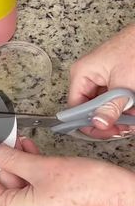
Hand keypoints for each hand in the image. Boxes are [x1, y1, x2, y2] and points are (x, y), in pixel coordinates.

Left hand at [0, 138, 134, 205]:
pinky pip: (33, 195)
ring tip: (25, 145)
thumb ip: (10, 157)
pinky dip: (33, 177)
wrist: (121, 201)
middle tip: (11, 140)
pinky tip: (36, 157)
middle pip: (3, 188)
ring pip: (19, 189)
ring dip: (21, 166)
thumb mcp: (41, 167)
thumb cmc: (88, 189)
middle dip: (7, 162)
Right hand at [69, 22, 134, 138]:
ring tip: (131, 116)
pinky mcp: (115, 80)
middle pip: (92, 109)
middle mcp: (89, 77)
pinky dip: (126, 107)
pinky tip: (133, 109)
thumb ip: (111, 106)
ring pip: (105, 106)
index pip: (76, 107)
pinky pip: (115, 99)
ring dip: (120, 115)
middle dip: (109, 119)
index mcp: (82, 74)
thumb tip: (99, 123)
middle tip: (122, 127)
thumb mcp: (123, 83)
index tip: (104, 131)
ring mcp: (102, 78)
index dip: (88, 122)